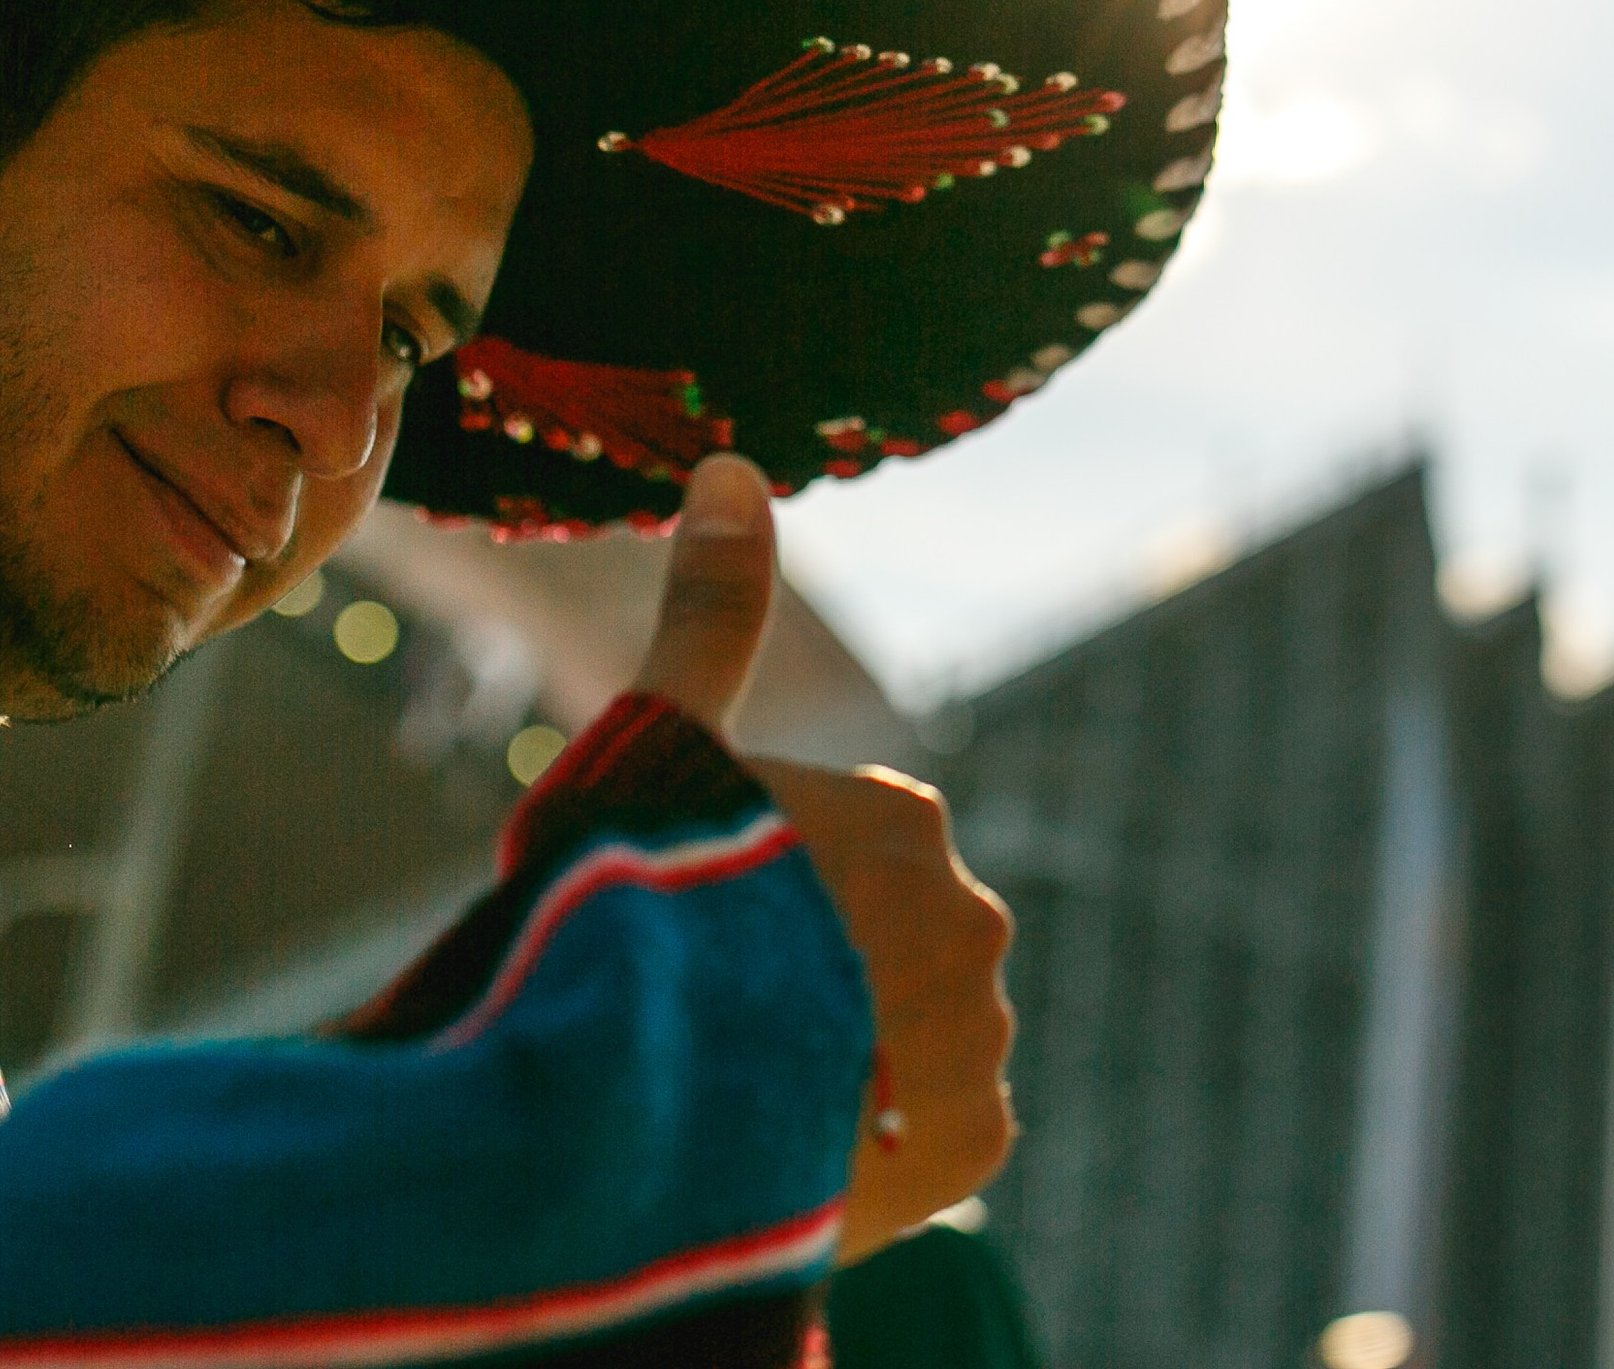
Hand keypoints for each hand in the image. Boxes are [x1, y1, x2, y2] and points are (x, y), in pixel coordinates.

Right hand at [633, 457, 1016, 1262]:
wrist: (632, 1125)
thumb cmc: (634, 916)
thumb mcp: (653, 748)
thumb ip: (709, 614)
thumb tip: (733, 462)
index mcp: (906, 819)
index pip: (840, 856)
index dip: (756, 900)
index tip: (697, 944)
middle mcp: (972, 917)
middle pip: (882, 946)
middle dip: (813, 982)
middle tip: (714, 1028)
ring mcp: (981, 1036)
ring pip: (911, 1040)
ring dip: (848, 1066)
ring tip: (743, 1103)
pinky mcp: (977, 1146)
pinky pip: (929, 1133)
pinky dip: (874, 1145)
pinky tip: (792, 1151)